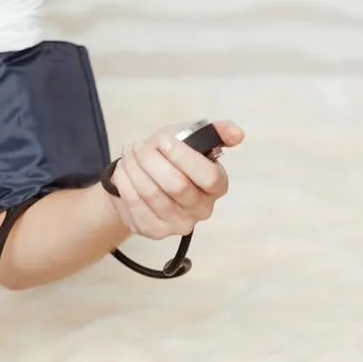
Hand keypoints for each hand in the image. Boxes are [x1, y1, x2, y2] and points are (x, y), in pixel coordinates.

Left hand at [108, 120, 244, 239]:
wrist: (143, 176)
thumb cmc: (171, 156)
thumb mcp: (192, 137)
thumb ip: (216, 132)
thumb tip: (238, 134)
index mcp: (217, 185)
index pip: (208, 177)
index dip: (183, 157)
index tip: (162, 140)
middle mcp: (202, 209)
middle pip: (176, 186)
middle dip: (152, 160)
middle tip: (140, 146)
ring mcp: (178, 224)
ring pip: (152, 194)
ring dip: (135, 168)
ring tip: (130, 153)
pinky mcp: (154, 230)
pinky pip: (135, 204)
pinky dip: (125, 181)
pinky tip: (124, 168)